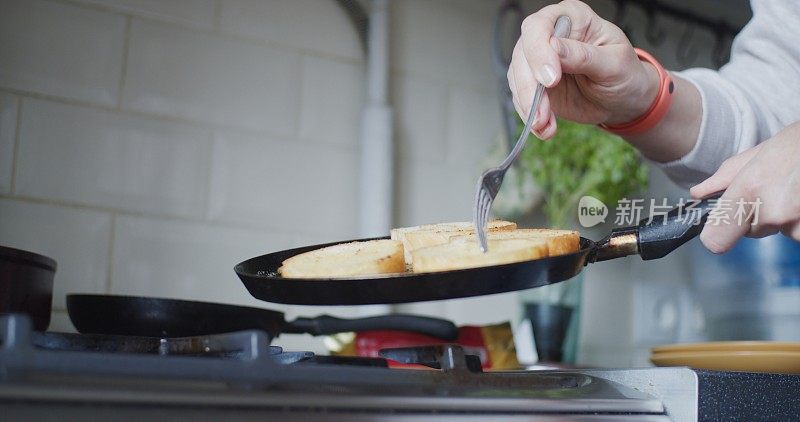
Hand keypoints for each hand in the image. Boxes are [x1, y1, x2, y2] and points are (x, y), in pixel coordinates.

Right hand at [508, 0, 659, 138]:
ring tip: (545, 124)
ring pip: (517, 78)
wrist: (623, 101)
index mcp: (572, 18)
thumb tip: (555, 47)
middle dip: (529, 86)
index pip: (539, 26)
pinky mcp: (535, 85)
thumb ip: (585, 56)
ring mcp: (539, 61)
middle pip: (522, 54)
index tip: (551, 79)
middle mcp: (549, 35)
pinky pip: (522, 99)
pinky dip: (531, 116)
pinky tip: (546, 128)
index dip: (539, 51)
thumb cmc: (625, 74)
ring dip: (529, 105)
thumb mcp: (614, 63)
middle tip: (542, 111)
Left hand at [690, 122, 799, 252]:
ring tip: (795, 190)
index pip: (716, 239)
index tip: (720, 229)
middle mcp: (772, 211)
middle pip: (751, 230)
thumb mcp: (759, 153)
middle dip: (759, 214)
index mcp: (749, 190)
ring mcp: (797, 225)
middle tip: (777, 190)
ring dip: (785, 217)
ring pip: (778, 231)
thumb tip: (699, 194)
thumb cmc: (797, 146)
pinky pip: (797, 233)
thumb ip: (725, 177)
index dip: (717, 234)